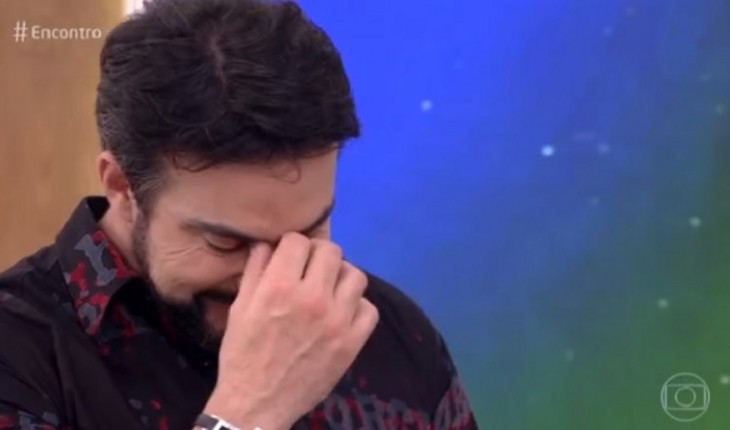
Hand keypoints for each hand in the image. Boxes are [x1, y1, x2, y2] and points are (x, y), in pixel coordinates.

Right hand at [203, 232, 378, 429]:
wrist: (257, 403)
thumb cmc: (243, 353)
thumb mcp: (240, 308)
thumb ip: (255, 271)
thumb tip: (267, 243)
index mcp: (279, 287)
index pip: (298, 240)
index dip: (292, 245)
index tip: (290, 256)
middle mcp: (312, 298)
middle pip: (331, 251)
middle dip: (318, 255)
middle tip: (310, 270)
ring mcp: (337, 321)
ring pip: (355, 276)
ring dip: (341, 277)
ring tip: (330, 289)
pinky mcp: (352, 342)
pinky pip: (369, 309)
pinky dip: (357, 307)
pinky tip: (342, 313)